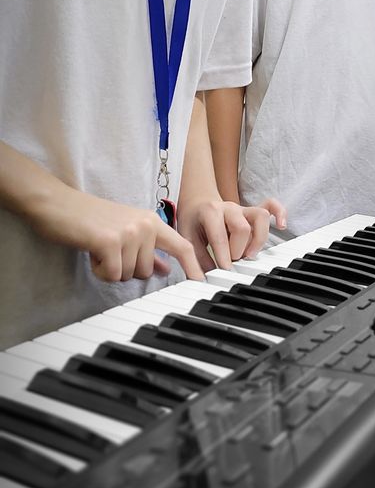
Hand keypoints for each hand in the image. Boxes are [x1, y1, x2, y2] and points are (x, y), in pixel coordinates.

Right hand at [29, 182, 204, 282]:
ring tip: (100, 248)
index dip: (194, 267)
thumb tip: (165, 269)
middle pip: (147, 271)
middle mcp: (145, 225)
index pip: (182, 246)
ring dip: (111, 269)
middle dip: (126, 269)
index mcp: (152, 220)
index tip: (202, 283)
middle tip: (110, 250)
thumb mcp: (126, 231)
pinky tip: (92, 253)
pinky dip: (100, 271)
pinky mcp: (111, 242)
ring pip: (129, 274)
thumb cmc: (91, 219)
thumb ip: (148, 249)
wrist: (60, 205)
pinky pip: (113, 275)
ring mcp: (130, 232)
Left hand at [177, 196, 286, 271]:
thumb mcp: (187, 237)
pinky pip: (271, 206)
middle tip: (232, 261)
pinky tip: (282, 226)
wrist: (198, 202)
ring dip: (258, 239)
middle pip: (242, 227)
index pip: (220, 235)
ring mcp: (243, 209)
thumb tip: (204, 279)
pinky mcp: (253, 211)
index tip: (224, 270)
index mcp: (210, 212)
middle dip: (238, 250)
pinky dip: (279, 214)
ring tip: (250, 254)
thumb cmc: (193, 221)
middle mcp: (229, 208)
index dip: (223, 255)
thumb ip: (197, 258)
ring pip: (260, 217)